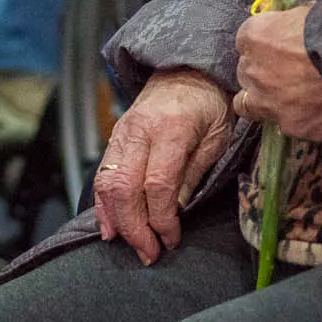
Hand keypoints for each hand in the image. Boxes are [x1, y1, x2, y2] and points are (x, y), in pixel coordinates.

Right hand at [93, 69, 233, 263]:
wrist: (189, 68)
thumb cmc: (210, 103)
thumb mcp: (218, 136)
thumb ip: (195, 172)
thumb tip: (177, 210)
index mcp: (171, 129)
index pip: (157, 185)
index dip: (162, 219)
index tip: (171, 239)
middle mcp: (140, 131)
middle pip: (125, 188)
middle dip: (135, 228)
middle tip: (149, 253)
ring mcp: (123, 133)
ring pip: (107, 183)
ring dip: (116, 220)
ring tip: (129, 244)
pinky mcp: (115, 137)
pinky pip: (102, 174)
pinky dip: (103, 204)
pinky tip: (110, 226)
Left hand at [234, 5, 321, 143]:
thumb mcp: (312, 12)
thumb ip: (294, 21)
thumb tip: (297, 23)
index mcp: (256, 35)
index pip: (246, 40)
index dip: (264, 43)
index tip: (278, 46)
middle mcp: (253, 70)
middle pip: (246, 72)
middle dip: (263, 71)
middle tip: (288, 71)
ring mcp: (269, 102)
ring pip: (250, 104)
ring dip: (265, 99)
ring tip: (290, 97)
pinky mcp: (291, 126)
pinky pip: (284, 122)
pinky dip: (295, 118)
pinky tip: (314, 112)